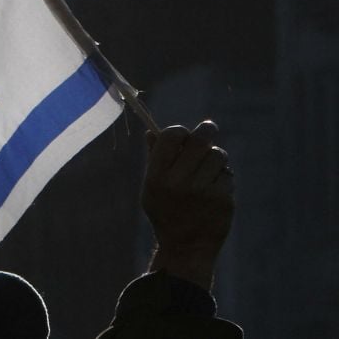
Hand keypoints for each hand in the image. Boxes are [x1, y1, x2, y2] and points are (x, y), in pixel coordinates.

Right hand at [142, 121, 234, 289]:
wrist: (186, 248)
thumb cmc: (166, 213)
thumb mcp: (152, 188)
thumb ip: (154, 159)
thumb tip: (151, 131)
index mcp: (157, 177)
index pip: (172, 136)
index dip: (180, 132)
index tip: (184, 136)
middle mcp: (178, 182)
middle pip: (200, 139)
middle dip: (206, 130)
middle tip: (209, 128)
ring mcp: (202, 191)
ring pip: (217, 154)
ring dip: (215, 158)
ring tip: (208, 170)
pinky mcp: (222, 199)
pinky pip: (227, 175)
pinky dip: (223, 179)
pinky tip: (214, 191)